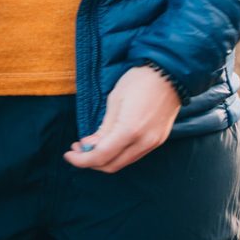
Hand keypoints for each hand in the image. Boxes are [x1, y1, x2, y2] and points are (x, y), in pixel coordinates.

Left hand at [63, 63, 181, 173]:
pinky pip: (134, 155)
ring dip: (105, 158)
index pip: (100, 156)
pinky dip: (119, 153)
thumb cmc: (140, 80)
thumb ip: (103, 128)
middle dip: (91, 161)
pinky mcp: (158, 140)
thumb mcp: (115, 101)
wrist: (171, 73)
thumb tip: (90, 146)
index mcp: (129, 130)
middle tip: (78, 148)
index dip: (81, 159)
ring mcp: (153, 143)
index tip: (69, 154)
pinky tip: (110, 141)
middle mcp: (143, 142)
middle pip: (111, 165)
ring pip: (123, 162)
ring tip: (91, 144)